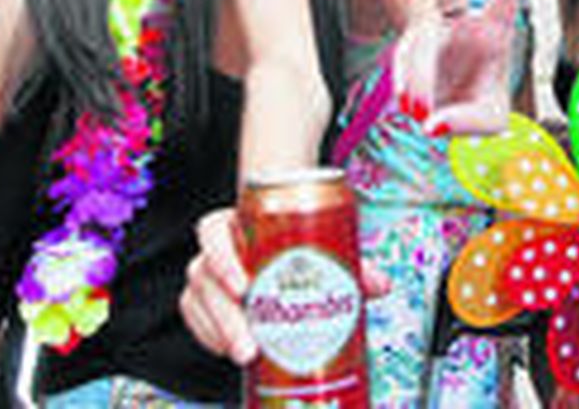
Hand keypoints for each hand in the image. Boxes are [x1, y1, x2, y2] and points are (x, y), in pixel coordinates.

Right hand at [180, 208, 390, 363]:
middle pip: (205, 277)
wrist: (284, 250)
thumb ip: (351, 265)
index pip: (212, 233)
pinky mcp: (202, 302)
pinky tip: (228, 351)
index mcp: (234, 223)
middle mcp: (214, 248)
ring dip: (219, 331)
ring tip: (246, 354)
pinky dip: (209, 336)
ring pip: (198, 301)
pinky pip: (196, 319)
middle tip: (250, 344)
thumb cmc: (299, 245)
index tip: (246, 287)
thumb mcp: (324, 249)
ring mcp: (205, 276)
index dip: (223, 259)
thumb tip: (381, 285)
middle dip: (225, 315)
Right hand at [394, 0, 538, 136]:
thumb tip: (432, 123)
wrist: (450, 115)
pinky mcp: (407, 50)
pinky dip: (408, 91)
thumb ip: (468, 124)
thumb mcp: (489, 123)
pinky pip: (401, 68)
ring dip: (417, 84)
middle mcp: (459, 23)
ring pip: (415, 51)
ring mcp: (429, 34)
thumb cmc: (480, 110)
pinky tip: (417, 111)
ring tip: (424, 113)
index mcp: (493, 32)